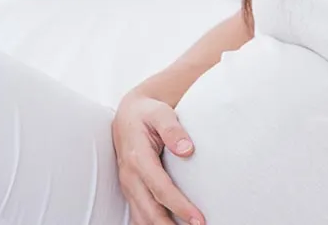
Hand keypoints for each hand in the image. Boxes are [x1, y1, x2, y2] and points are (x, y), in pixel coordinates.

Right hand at [112, 91, 204, 224]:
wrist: (129, 114)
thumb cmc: (147, 113)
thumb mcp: (160, 113)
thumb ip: (173, 129)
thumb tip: (187, 149)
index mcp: (137, 157)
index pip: (160, 188)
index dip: (179, 206)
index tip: (199, 219)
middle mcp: (130, 175)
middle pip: (149, 210)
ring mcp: (128, 185)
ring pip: (141, 217)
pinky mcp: (131, 190)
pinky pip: (138, 215)